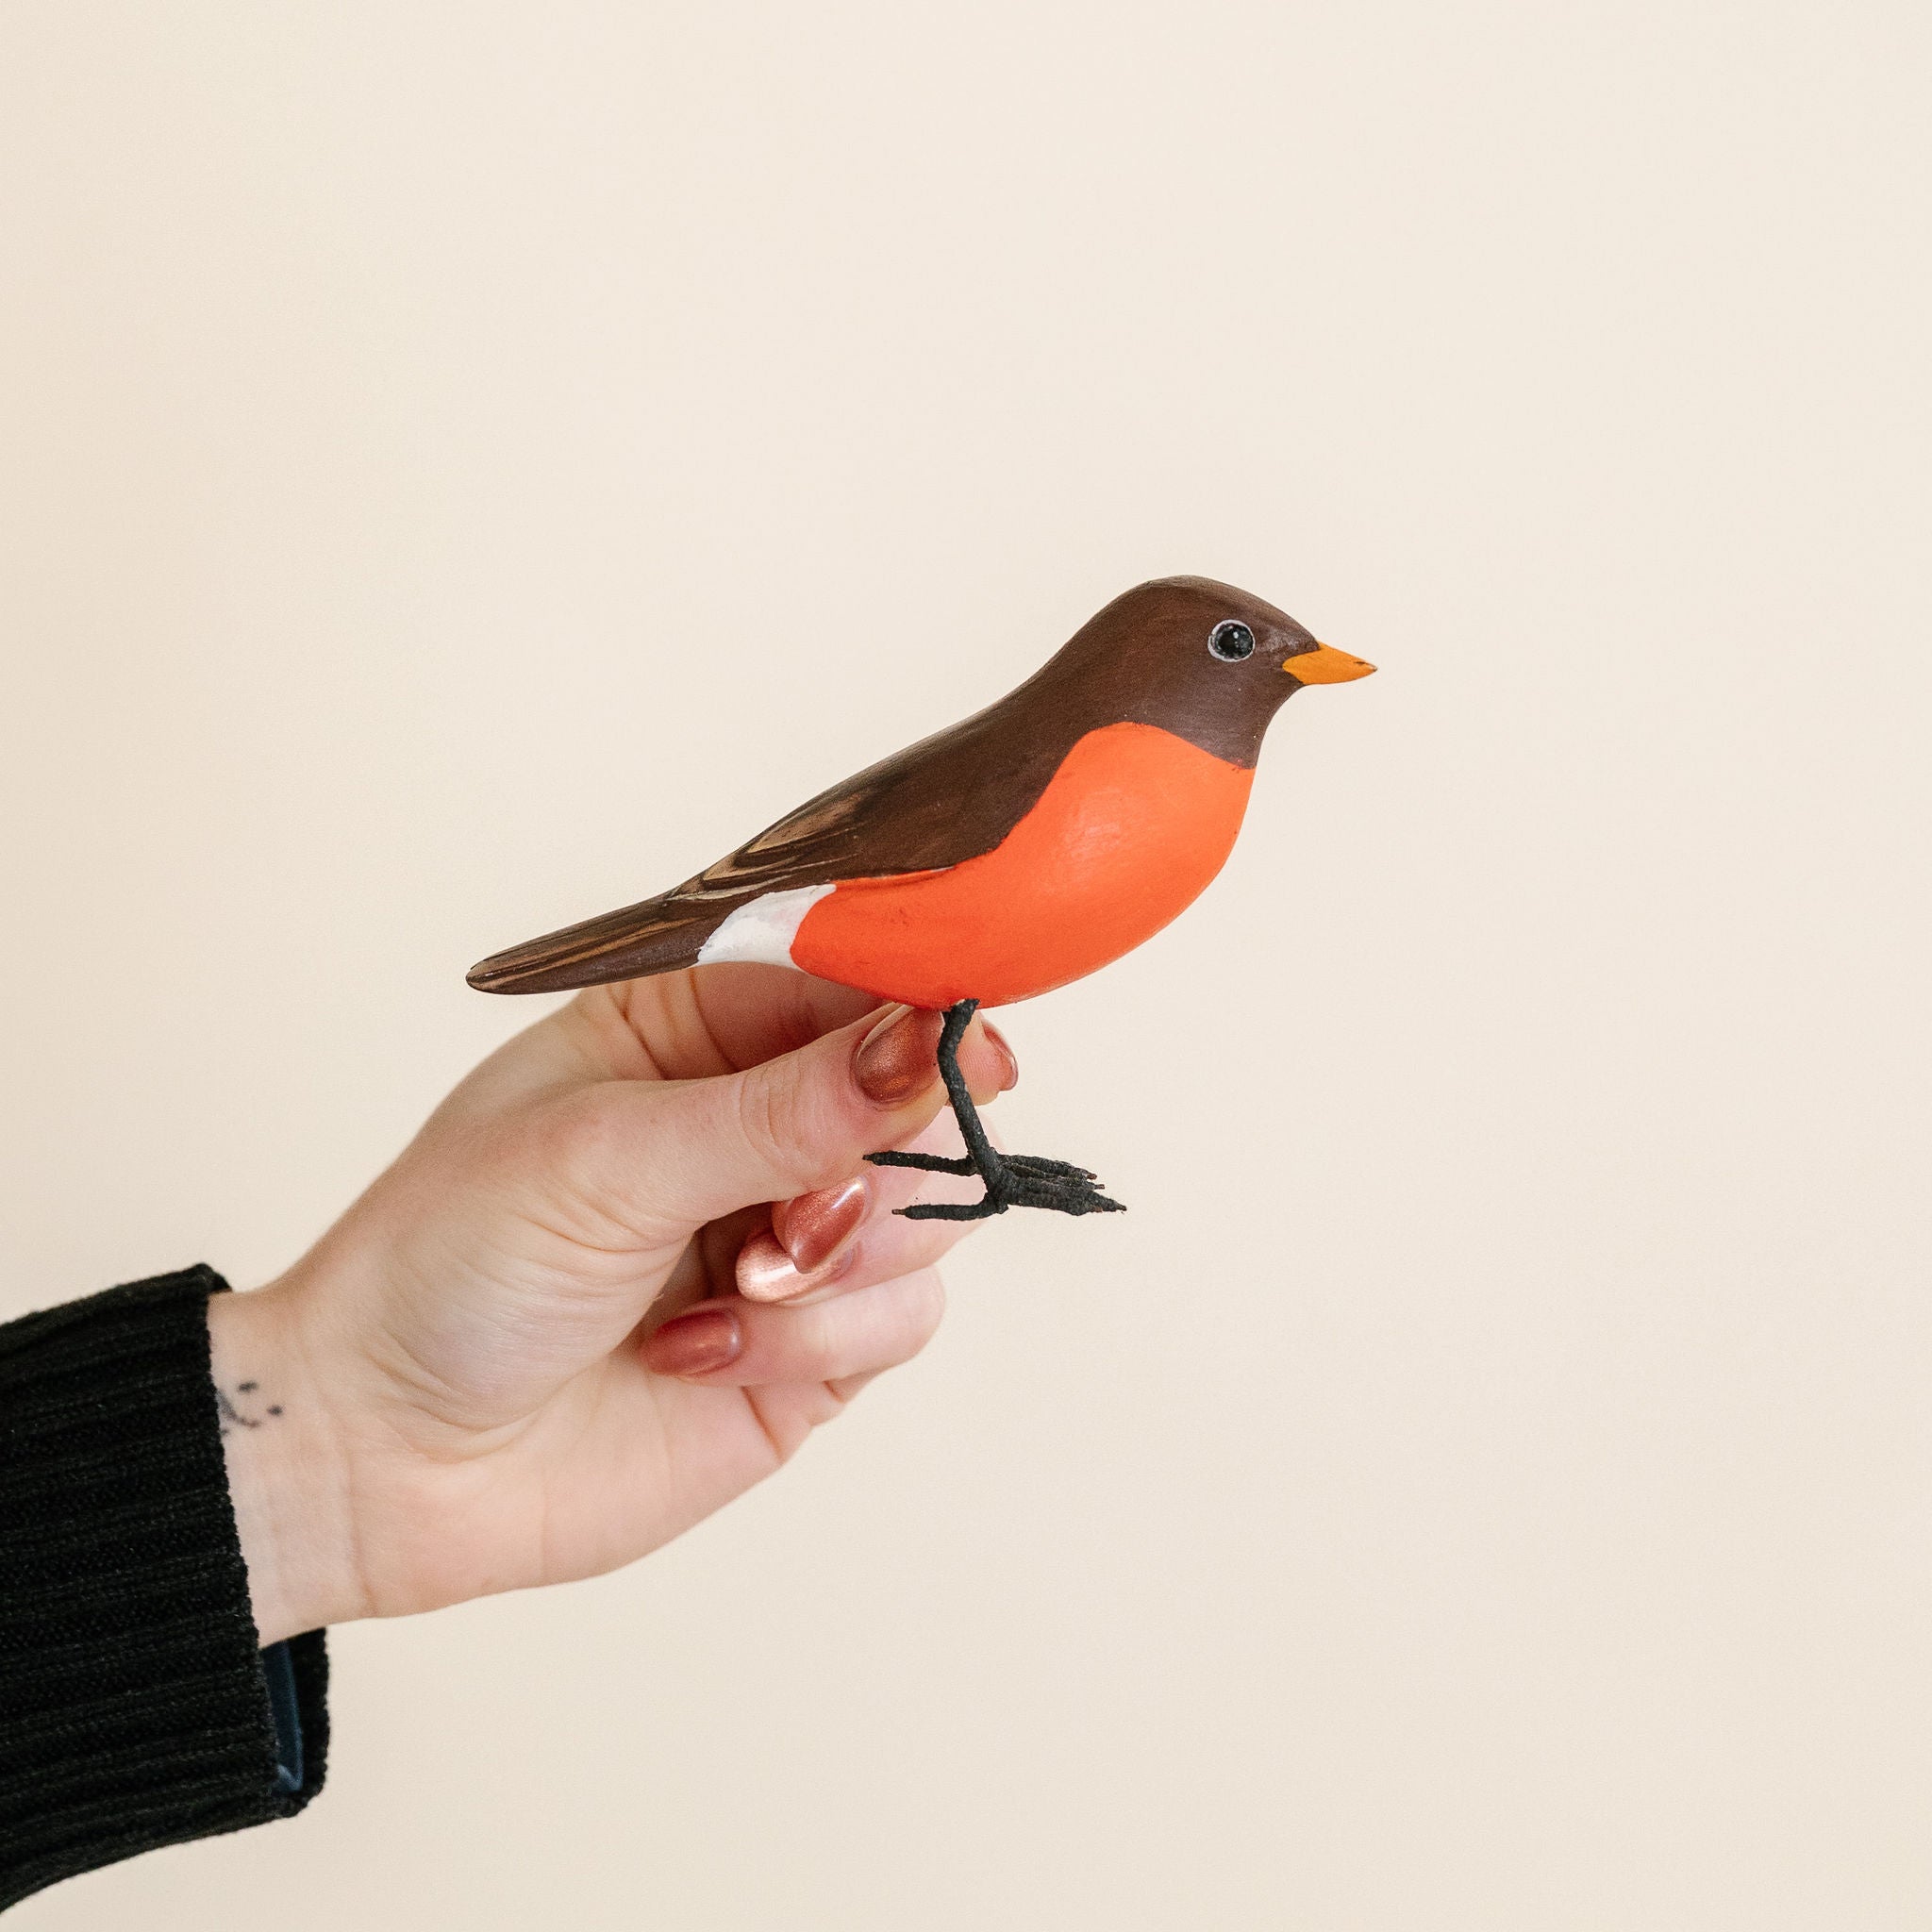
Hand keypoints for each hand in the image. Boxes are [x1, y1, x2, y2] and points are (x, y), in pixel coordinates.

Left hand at [207, 966, 1015, 1646]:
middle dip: (873, 1164)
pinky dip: (819, 1339)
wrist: (385, 1460)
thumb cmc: (450, 1266)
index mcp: (692, 1034)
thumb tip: (929, 1043)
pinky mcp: (809, 1347)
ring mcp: (789, 1238)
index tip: (965, 1049)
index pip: (847, 984)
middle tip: (793, 1216)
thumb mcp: (611, 1157)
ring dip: (843, 1262)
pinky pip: (903, 1318)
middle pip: (917, 1103)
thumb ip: (784, 1107)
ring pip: (931, 1214)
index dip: (918, 1010)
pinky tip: (701, 1356)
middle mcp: (754, 1125)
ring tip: (733, 1289)